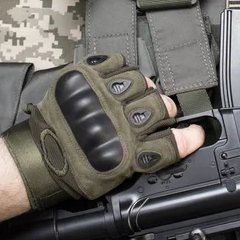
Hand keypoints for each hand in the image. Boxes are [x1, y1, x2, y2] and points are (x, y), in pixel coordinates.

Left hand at [3, 54, 204, 209]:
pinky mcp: (85, 80)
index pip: (171, 143)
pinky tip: (120, 79)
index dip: (189, 137)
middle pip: (160, 108)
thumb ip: (146, 160)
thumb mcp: (117, 177)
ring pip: (141, 82)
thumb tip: (173, 144)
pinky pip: (116, 63)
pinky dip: (122, 69)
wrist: (42, 157)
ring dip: (145, 88)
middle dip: (166, 111)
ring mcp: (101, 98)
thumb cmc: (78, 170)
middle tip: (162, 113)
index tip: (196, 133)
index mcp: (128, 153)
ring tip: (139, 94)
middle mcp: (118, 124)